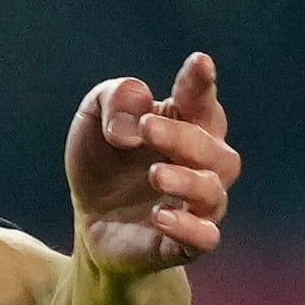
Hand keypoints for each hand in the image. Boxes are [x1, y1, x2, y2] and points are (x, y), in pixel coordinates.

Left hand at [65, 53, 231, 275]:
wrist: (90, 221)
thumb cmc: (103, 163)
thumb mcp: (92, 121)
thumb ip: (113, 102)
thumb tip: (132, 126)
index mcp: (185, 127)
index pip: (201, 102)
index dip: (201, 83)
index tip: (199, 62)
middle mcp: (202, 165)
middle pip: (214, 150)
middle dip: (183, 137)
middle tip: (147, 128)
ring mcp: (196, 206)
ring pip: (213, 192)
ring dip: (186, 180)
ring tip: (154, 174)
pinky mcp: (182, 243)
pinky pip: (204, 239)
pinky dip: (189, 228)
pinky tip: (160, 216)